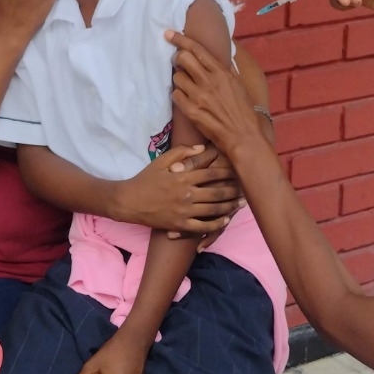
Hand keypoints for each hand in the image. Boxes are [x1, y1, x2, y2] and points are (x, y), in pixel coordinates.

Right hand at [116, 144, 241, 235]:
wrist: (129, 202)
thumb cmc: (145, 179)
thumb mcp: (161, 161)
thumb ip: (182, 152)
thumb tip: (202, 147)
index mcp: (183, 176)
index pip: (212, 172)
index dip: (227, 171)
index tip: (238, 170)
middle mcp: (187, 193)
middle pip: (217, 191)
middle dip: (233, 190)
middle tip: (245, 189)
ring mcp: (184, 211)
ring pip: (213, 209)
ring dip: (229, 206)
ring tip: (240, 203)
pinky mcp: (180, 225)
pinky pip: (203, 226)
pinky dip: (216, 224)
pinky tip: (225, 220)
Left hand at [168, 32, 273, 167]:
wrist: (243, 136)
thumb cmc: (243, 111)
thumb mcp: (239, 85)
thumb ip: (226, 69)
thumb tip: (220, 55)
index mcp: (222, 72)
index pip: (197, 49)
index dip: (180, 39)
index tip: (169, 33)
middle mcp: (209, 81)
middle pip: (182, 58)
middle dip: (177, 58)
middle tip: (179, 63)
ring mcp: (198, 96)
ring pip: (176, 77)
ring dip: (179, 79)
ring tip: (187, 86)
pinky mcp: (191, 110)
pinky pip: (175, 95)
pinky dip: (179, 95)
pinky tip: (186, 100)